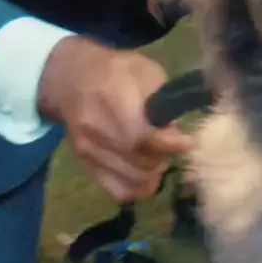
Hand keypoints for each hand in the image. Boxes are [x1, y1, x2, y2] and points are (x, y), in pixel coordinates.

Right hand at [37, 37, 193, 203]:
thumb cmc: (118, 71)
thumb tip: (175, 134)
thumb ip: (163, 101)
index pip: (143, 139)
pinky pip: (118, 191)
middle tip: (171, 145)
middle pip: (142, 164)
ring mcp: (90, 152)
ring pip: (134, 181)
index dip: (171, 146)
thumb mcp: (147, 72)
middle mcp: (98, 131)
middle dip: (165, 157)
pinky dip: (138, 187)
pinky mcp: (86, 165)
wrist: (74, 79)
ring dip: (154, 172)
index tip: (187, 141)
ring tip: (159, 155)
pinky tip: (146, 172)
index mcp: (113, 101)